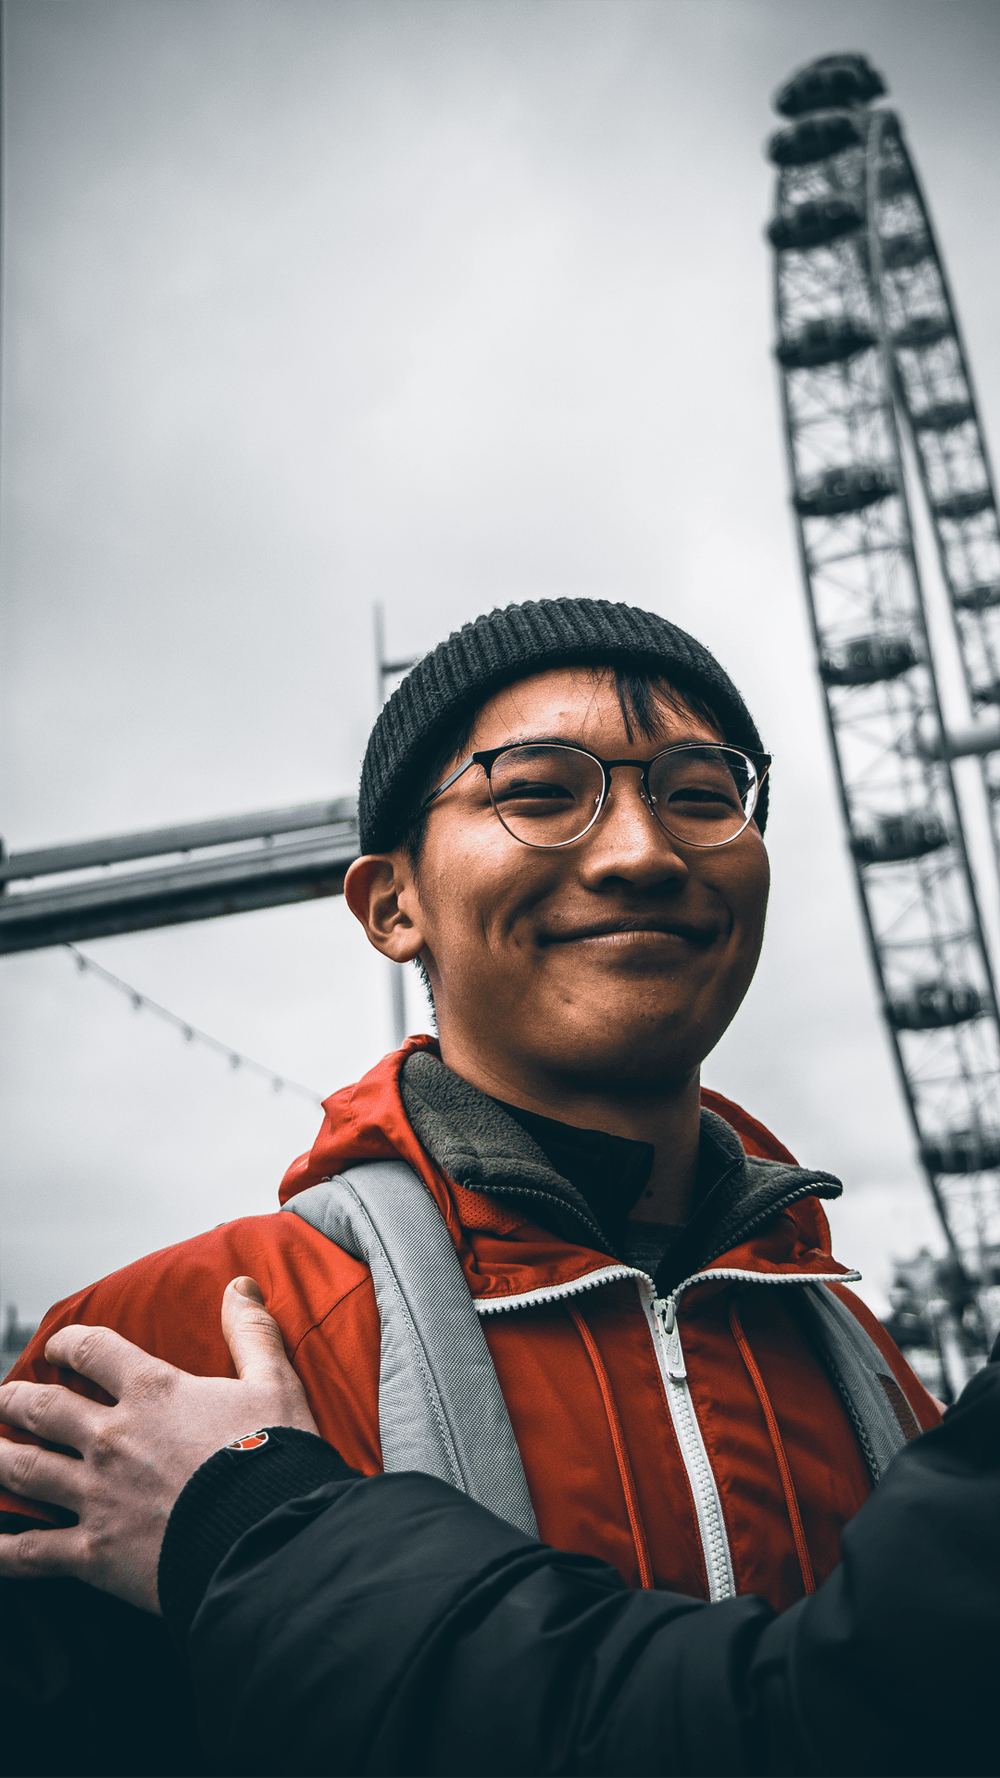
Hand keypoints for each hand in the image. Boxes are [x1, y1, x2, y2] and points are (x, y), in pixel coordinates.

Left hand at [0, 1276, 317, 1613]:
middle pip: (42, 1409)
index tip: (56, 1348)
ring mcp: (96, 1496)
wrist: (269, 1540)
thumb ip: (251, 1331)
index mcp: (152, 1392)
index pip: (93, 1351)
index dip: (68, 1344)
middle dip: (14, 1401)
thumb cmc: (275, 1461)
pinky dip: (3, 1548)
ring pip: (24, 1471)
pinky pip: (31, 1551)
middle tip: (3, 1399)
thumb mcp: (275, 1383)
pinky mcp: (93, 1553)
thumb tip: (240, 1284)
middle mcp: (112, 1438)